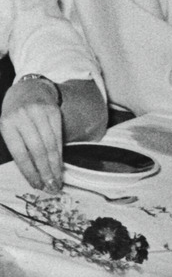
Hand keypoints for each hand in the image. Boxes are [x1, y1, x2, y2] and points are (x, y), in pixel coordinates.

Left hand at [0, 78, 66, 193]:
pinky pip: (59, 136)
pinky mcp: (54, 112)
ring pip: (50, 144)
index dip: (29, 171)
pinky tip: (60, 163)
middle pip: (38, 149)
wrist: (28, 89)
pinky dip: (60, 152)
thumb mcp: (9, 128)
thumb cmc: (15, 115)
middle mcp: (23, 117)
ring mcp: (40, 113)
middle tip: (52, 186)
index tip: (37, 185)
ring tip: (58, 179)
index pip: (20, 152)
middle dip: (46, 170)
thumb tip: (33, 173)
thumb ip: (19, 146)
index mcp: (7, 124)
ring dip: (55, 165)